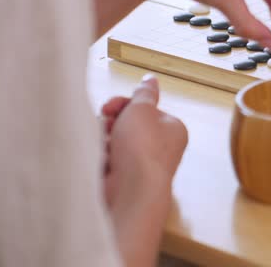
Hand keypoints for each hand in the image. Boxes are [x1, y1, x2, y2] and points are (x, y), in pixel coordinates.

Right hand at [102, 75, 187, 266]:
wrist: (131, 191)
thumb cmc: (142, 148)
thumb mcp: (142, 110)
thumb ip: (144, 94)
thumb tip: (151, 79)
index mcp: (172, 129)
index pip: (145, 109)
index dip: (125, 105)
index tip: (108, 107)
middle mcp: (161, 148)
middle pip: (129, 126)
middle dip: (112, 123)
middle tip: (104, 124)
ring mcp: (143, 166)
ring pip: (116, 143)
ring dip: (104, 140)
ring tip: (102, 145)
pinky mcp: (125, 181)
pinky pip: (109, 162)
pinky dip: (101, 158)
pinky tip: (98, 160)